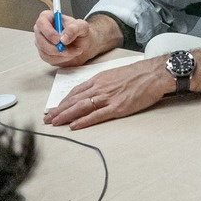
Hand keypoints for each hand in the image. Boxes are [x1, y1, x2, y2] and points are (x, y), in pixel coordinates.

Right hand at [34, 11, 118, 66]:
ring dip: (62, 54)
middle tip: (70, 49)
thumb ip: (74, 29)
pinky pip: (49, 59)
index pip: (41, 23)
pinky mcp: (44, 53)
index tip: (59, 40)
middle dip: (56, 48)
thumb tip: (63, 38)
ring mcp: (41, 42)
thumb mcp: (82, 26)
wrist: (83, 44)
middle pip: (41, 40)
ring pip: (45, 52)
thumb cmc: (80, 32)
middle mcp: (41, 30)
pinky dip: (61, 59)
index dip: (49, 33)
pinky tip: (69, 55)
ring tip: (74, 50)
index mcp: (48, 17)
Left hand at [42, 58, 171, 128]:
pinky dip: (83, 121)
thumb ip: (102, 83)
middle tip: (48, 118)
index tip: (55, 108)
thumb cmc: (137, 74)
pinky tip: (74, 126)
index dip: (63, 101)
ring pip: (81, 107)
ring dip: (66, 116)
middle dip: (59, 110)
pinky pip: (96, 115)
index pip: (76, 91)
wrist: (153, 74)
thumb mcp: (114, 74)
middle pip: (74, 100)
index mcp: (99, 79)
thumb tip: (93, 91)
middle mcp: (99, 88)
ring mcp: (107, 98)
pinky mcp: (117, 107)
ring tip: (55, 122)